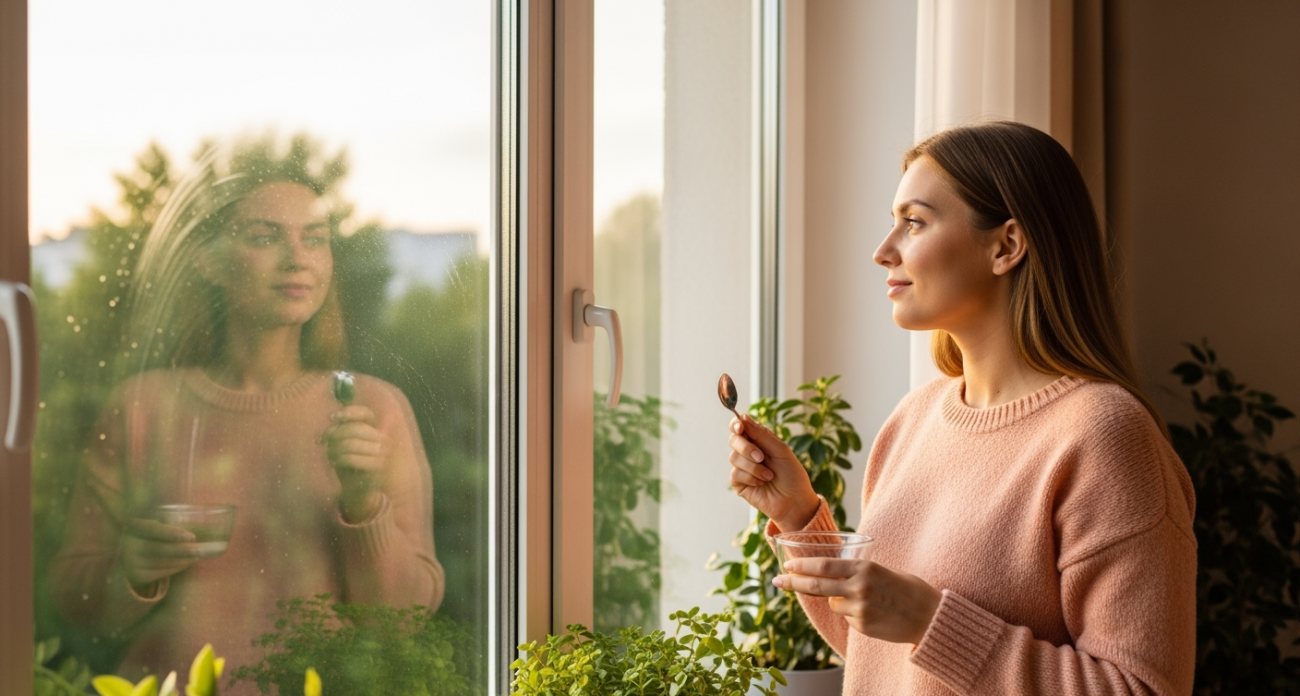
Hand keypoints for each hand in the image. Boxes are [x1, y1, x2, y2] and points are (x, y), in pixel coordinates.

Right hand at [120, 518, 203, 590]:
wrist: (129, 557)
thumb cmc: (149, 536)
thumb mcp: (153, 526)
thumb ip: (168, 522)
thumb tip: (201, 525)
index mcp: (133, 526)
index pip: (152, 529)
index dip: (171, 533)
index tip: (192, 537)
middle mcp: (127, 545)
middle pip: (159, 548)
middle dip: (183, 550)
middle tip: (201, 550)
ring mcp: (130, 562)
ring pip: (161, 562)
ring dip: (182, 560)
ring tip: (197, 555)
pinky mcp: (136, 576)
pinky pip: (160, 573)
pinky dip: (176, 568)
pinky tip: (186, 563)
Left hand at [322, 404, 389, 521]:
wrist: (357, 491)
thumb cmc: (348, 465)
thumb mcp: (343, 444)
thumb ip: (341, 430)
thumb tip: (333, 418)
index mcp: (377, 431)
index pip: (366, 414)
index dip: (350, 412)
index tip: (332, 417)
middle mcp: (383, 440)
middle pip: (355, 428)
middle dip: (335, 434)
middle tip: (323, 441)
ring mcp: (382, 454)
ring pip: (350, 443)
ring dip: (334, 448)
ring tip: (329, 454)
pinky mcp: (377, 467)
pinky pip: (351, 458)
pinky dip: (338, 460)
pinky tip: (334, 463)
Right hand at [728, 415, 819, 531]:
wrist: (795, 501)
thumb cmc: (792, 475)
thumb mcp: (781, 450)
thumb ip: (761, 435)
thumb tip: (743, 417)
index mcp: (759, 440)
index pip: (740, 427)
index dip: (736, 424)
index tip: (740, 427)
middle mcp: (748, 452)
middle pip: (733, 440)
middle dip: (746, 448)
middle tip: (761, 457)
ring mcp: (742, 467)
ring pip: (734, 458)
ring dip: (753, 467)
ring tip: (769, 475)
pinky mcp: (739, 483)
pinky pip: (735, 474)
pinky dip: (750, 477)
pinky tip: (761, 483)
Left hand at [773, 557, 941, 644]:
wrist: (930, 616)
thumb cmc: (907, 588)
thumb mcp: (881, 570)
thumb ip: (857, 571)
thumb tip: (829, 571)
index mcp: (865, 568)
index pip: (824, 566)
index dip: (803, 567)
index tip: (787, 566)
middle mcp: (859, 588)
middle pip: (817, 586)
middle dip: (793, 583)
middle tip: (777, 581)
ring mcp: (860, 609)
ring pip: (834, 603)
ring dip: (839, 600)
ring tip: (866, 599)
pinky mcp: (862, 626)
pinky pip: (847, 617)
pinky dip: (853, 613)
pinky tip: (873, 612)